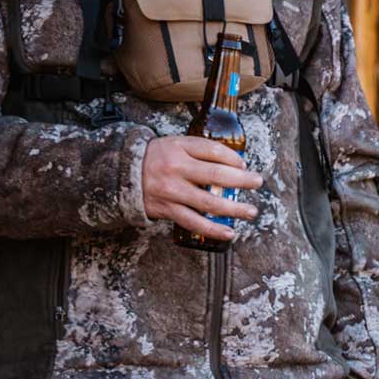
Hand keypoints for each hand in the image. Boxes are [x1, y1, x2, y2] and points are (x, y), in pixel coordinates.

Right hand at [141, 134, 262, 241]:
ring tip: (251, 212)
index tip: (245, 165)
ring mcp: (171, 190)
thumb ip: (201, 150)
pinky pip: (193, 222)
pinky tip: (229, 233)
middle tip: (257, 183)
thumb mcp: (175, 144)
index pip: (213, 150)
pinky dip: (212, 229)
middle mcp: (175, 168)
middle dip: (242, 180)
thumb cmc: (156, 158)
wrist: (120, 173)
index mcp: (178, 148)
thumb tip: (236, 164)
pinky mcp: (166, 209)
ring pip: (208, 202)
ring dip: (233, 209)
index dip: (233, 158)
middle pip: (215, 175)